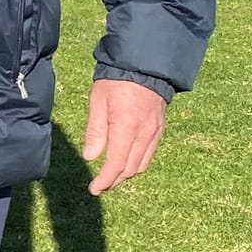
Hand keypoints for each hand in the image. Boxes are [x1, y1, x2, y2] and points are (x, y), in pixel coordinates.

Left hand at [82, 78, 166, 194]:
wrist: (146, 63)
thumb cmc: (117, 80)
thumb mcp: (98, 101)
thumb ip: (95, 131)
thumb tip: (91, 157)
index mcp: (127, 128)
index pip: (116, 165)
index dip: (105, 180)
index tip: (94, 189)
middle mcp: (144, 134)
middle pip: (130, 169)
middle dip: (114, 181)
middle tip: (100, 185)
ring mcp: (155, 131)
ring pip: (142, 164)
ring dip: (126, 174)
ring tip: (112, 177)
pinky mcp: (160, 128)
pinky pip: (150, 153)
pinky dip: (138, 162)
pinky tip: (127, 161)